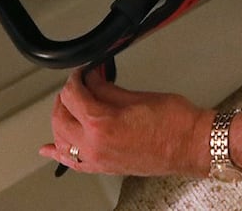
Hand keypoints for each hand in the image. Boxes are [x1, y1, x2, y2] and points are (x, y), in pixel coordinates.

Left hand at [41, 64, 207, 176]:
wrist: (191, 145)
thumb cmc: (174, 123)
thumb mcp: (137, 96)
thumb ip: (107, 90)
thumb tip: (93, 81)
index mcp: (101, 124)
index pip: (73, 96)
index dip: (74, 79)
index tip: (80, 73)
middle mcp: (95, 145)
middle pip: (61, 118)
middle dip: (65, 98)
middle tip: (77, 84)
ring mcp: (98, 160)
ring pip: (62, 140)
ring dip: (61, 120)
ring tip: (69, 106)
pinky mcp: (104, 167)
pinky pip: (73, 163)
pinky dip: (59, 154)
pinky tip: (50, 149)